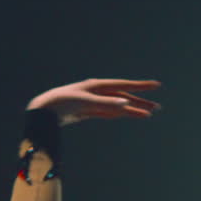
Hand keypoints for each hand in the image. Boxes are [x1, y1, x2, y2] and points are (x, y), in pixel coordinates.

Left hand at [27, 78, 162, 126]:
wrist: (43, 111)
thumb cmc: (62, 102)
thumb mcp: (85, 102)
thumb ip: (106, 104)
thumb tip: (126, 104)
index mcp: (97, 86)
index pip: (124, 85)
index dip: (140, 86)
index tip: (157, 86)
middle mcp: (96, 92)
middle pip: (123, 97)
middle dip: (140, 102)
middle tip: (157, 108)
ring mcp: (92, 102)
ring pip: (116, 106)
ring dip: (131, 110)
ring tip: (147, 114)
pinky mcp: (87, 111)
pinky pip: (107, 112)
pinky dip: (118, 114)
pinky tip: (128, 115)